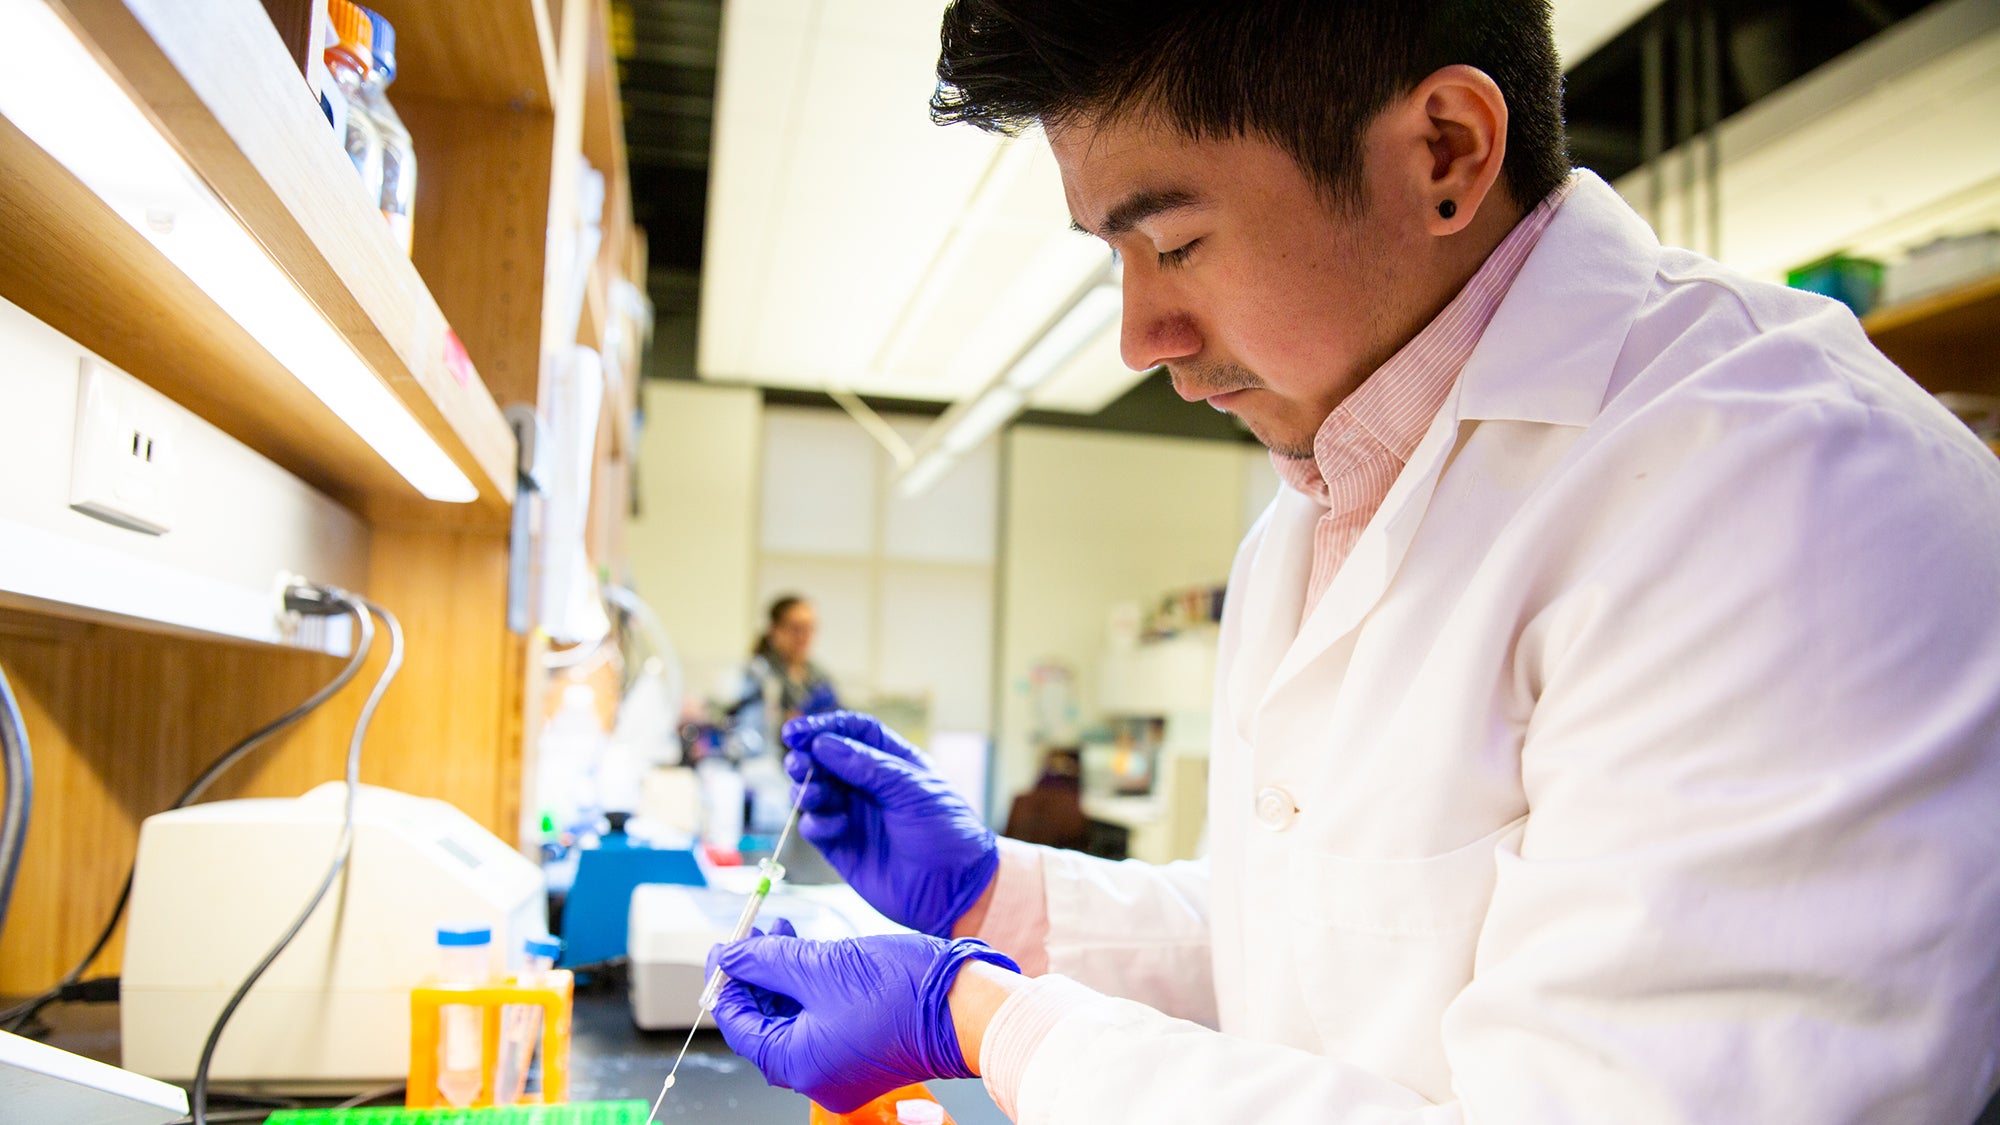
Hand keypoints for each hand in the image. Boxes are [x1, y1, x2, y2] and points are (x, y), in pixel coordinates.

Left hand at [709, 923, 1018, 1112]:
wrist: (967, 1006)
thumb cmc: (901, 992)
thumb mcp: (820, 966)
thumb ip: (766, 961)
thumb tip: (729, 957)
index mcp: (798, 1065)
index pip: (741, 1027)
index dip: (727, 984)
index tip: (722, 950)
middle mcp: (817, 1075)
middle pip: (766, 1025)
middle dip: (756, 976)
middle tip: (752, 937)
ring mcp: (842, 1066)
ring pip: (796, 1019)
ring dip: (783, 976)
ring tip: (782, 933)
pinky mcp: (864, 1050)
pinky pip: (823, 1021)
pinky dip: (810, 989)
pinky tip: (810, 952)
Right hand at [781, 712, 998, 936]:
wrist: (955, 889)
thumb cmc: (946, 831)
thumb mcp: (911, 789)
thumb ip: (866, 766)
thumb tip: (823, 744)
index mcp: (891, 762)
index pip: (851, 732)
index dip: (823, 727)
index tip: (796, 732)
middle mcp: (868, 785)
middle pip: (825, 760)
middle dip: (806, 758)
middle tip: (798, 764)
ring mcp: (853, 815)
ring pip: (814, 792)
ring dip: (806, 789)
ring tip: (813, 794)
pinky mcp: (842, 847)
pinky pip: (815, 827)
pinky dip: (816, 823)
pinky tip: (835, 827)